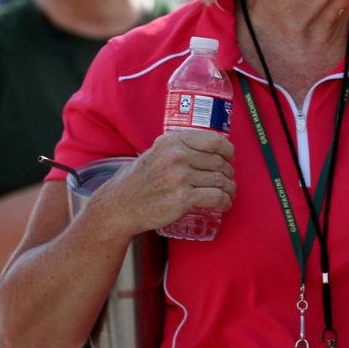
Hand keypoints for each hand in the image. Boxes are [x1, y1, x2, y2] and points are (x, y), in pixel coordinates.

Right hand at [90, 129, 236, 236]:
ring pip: (220, 180)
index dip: (228, 151)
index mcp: (172, 141)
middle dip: (228, 173)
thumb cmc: (139, 181)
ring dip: (230, 189)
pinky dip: (225, 201)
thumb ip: (178, 147)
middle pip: (219, 162)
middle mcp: (177, 156)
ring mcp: (180, 177)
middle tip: (228, 181)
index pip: (213, 141)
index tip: (229, 159)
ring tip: (229, 195)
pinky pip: (215, 197)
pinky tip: (224, 204)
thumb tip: (210, 147)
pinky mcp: (182, 198)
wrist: (119, 207)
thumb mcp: (156, 153)